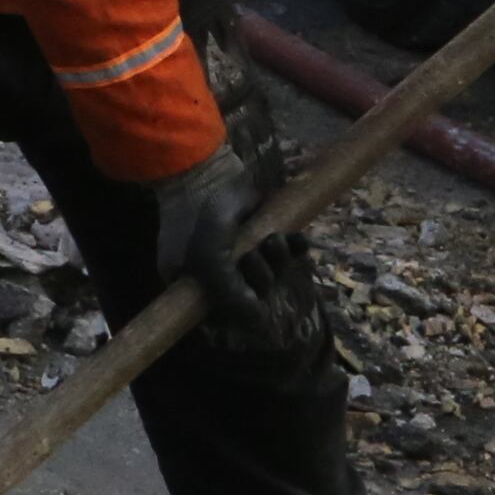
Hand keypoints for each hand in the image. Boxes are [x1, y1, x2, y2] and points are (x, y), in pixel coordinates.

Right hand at [147, 145, 325, 355]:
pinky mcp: (265, 234)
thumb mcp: (208, 261)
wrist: (207, 172)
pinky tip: (295, 238)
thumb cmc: (199, 219)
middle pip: (255, 294)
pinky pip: (291, 254)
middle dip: (261, 276)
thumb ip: (231, 296)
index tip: (250, 299)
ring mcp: (244, 253)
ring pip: (275, 273)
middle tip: (252, 256)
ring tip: (272, 238)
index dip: (241, 310)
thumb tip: (260, 323)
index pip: (225, 314)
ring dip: (278, 259)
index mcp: (197, 285)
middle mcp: (221, 274)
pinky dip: (296, 248)